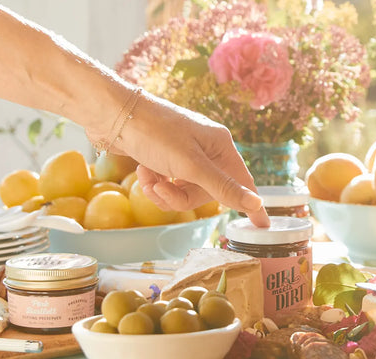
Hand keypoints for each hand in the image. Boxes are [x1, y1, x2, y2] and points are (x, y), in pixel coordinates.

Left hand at [103, 92, 269, 227]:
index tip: (263, 226)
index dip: (252, 205)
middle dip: (181, 197)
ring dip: (163, 192)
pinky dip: (154, 183)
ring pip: (184, 192)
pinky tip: (142, 172)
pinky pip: (169, 185)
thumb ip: (223, 188)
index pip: (243, 182)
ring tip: (148, 179)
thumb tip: (256, 204)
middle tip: (162, 188)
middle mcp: (207, 149)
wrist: (112, 115)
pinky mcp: (166, 158)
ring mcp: (185, 154)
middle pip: (207, 193)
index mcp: (220, 146)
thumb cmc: (155, 134)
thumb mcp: (191, 165)